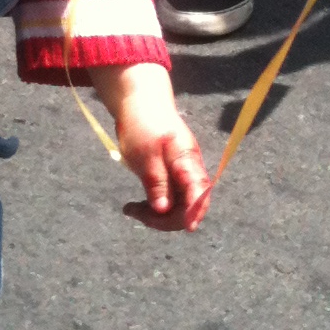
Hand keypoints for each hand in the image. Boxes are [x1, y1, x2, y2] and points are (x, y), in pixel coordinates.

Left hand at [93, 63, 213, 232]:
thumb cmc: (142, 123)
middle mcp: (189, 169)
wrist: (140, 102)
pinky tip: (136, 206)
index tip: (189, 227)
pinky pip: (169, 199)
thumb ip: (156, 181)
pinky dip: (154, 206)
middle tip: (134, 212)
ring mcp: (181, 174)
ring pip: (177, 205)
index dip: (196, 210)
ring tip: (131, 209)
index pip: (199, 190)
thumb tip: (164, 209)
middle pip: (188, 204)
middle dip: (166, 218)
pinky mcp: (171, 177)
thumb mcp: (145, 152)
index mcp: (187, 160)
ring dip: (157, 214)